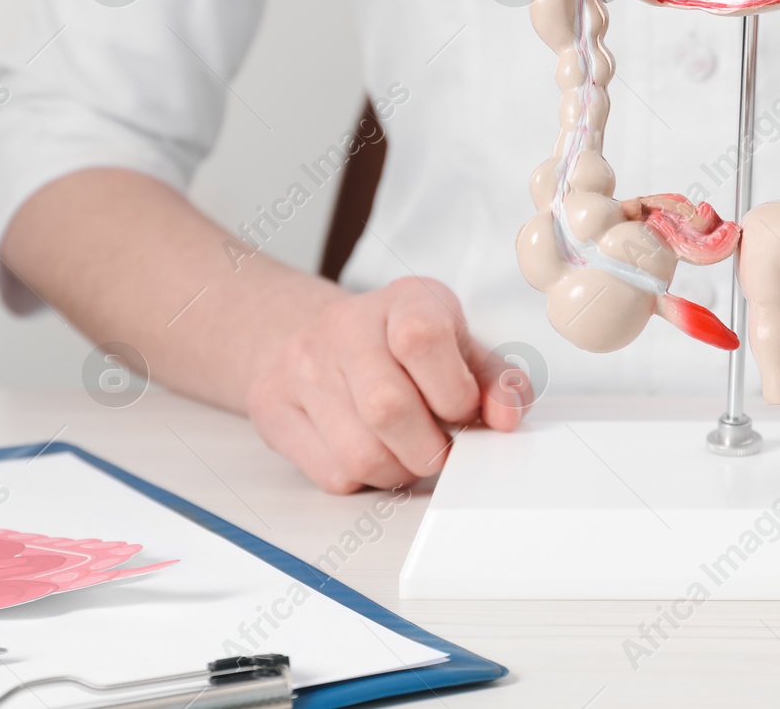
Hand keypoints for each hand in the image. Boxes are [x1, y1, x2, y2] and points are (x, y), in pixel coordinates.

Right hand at [246, 277, 529, 492]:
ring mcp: (301, 367)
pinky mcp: (272, 408)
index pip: (422, 338)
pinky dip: (365, 478)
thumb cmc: (403, 346)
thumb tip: (507, 418)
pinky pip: (332, 474)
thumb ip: (496, 381)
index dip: (454, 391)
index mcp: (405, 300)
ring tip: (408, 449)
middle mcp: (346, 326)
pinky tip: (372, 449)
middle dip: (431, 447)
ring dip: (400, 470)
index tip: (463, 409)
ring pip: (361, 454)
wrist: (317, 336)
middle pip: (389, 409)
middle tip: (441, 445)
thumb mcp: (461, 347)